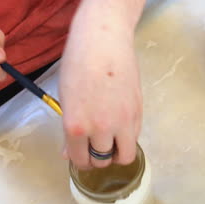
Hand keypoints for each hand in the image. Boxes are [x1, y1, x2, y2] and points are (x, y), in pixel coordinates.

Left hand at [59, 24, 141, 168]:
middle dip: (97, 158)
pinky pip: (135, 138)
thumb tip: (68, 153)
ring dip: (116, 153)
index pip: (80, 160)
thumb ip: (69, 129)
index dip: (80, 161)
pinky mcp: (138, 113)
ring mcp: (122, 122)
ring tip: (110, 141)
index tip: (81, 155)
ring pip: (124, 156)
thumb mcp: (66, 98)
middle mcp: (100, 129)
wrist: (104, 41)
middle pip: (102, 162)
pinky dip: (127, 139)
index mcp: (76, 126)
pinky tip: (119, 125)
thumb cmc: (78, 64)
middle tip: (95, 147)